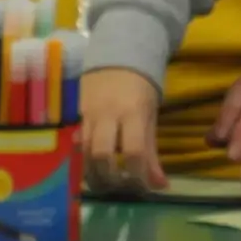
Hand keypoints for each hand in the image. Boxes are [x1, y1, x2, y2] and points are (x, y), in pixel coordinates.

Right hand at [81, 68, 167, 193]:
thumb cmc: (141, 85)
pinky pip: (80, 143)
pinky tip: (94, 170)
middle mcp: (109, 114)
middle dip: (110, 179)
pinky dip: (86, 160)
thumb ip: (151, 151)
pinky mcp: (79, 115)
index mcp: (133, 112)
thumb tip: (160, 185)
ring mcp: (90, 114)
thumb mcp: (150, 115)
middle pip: (102, 155)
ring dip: (94, 175)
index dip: (137, 176)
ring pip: (85, 152)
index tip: (143, 188)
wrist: (117, 52)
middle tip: (120, 189)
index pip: (134, 151)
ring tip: (105, 186)